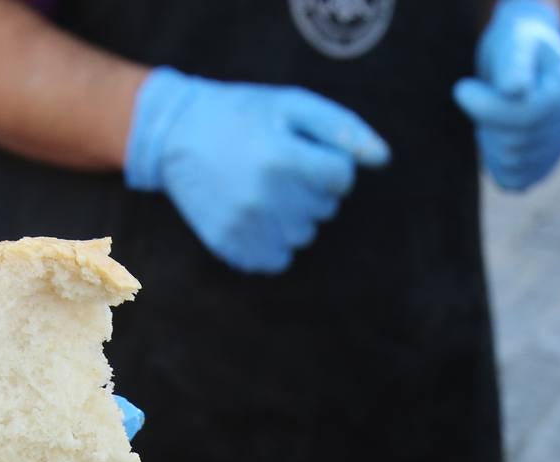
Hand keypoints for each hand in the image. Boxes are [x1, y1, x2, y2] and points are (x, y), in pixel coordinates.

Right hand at [125, 67, 389, 273]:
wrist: (176, 135)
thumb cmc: (242, 115)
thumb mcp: (292, 105)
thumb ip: (342, 129)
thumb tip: (383, 159)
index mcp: (283, 158)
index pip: (342, 179)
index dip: (329, 163)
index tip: (302, 151)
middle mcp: (265, 198)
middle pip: (325, 210)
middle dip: (310, 189)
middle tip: (275, 166)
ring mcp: (245, 227)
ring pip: (304, 236)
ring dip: (293, 216)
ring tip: (263, 188)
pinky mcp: (231, 247)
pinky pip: (278, 259)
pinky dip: (274, 241)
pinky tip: (255, 214)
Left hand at [453, 0, 559, 192]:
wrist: (525, 61)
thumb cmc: (516, 45)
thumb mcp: (515, 39)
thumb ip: (515, 61)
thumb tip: (514, 88)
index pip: (528, 115)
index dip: (489, 107)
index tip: (461, 88)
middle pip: (517, 142)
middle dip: (487, 121)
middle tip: (476, 94)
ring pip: (511, 164)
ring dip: (489, 140)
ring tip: (490, 111)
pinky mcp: (543, 168)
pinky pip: (513, 181)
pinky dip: (494, 163)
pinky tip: (493, 135)